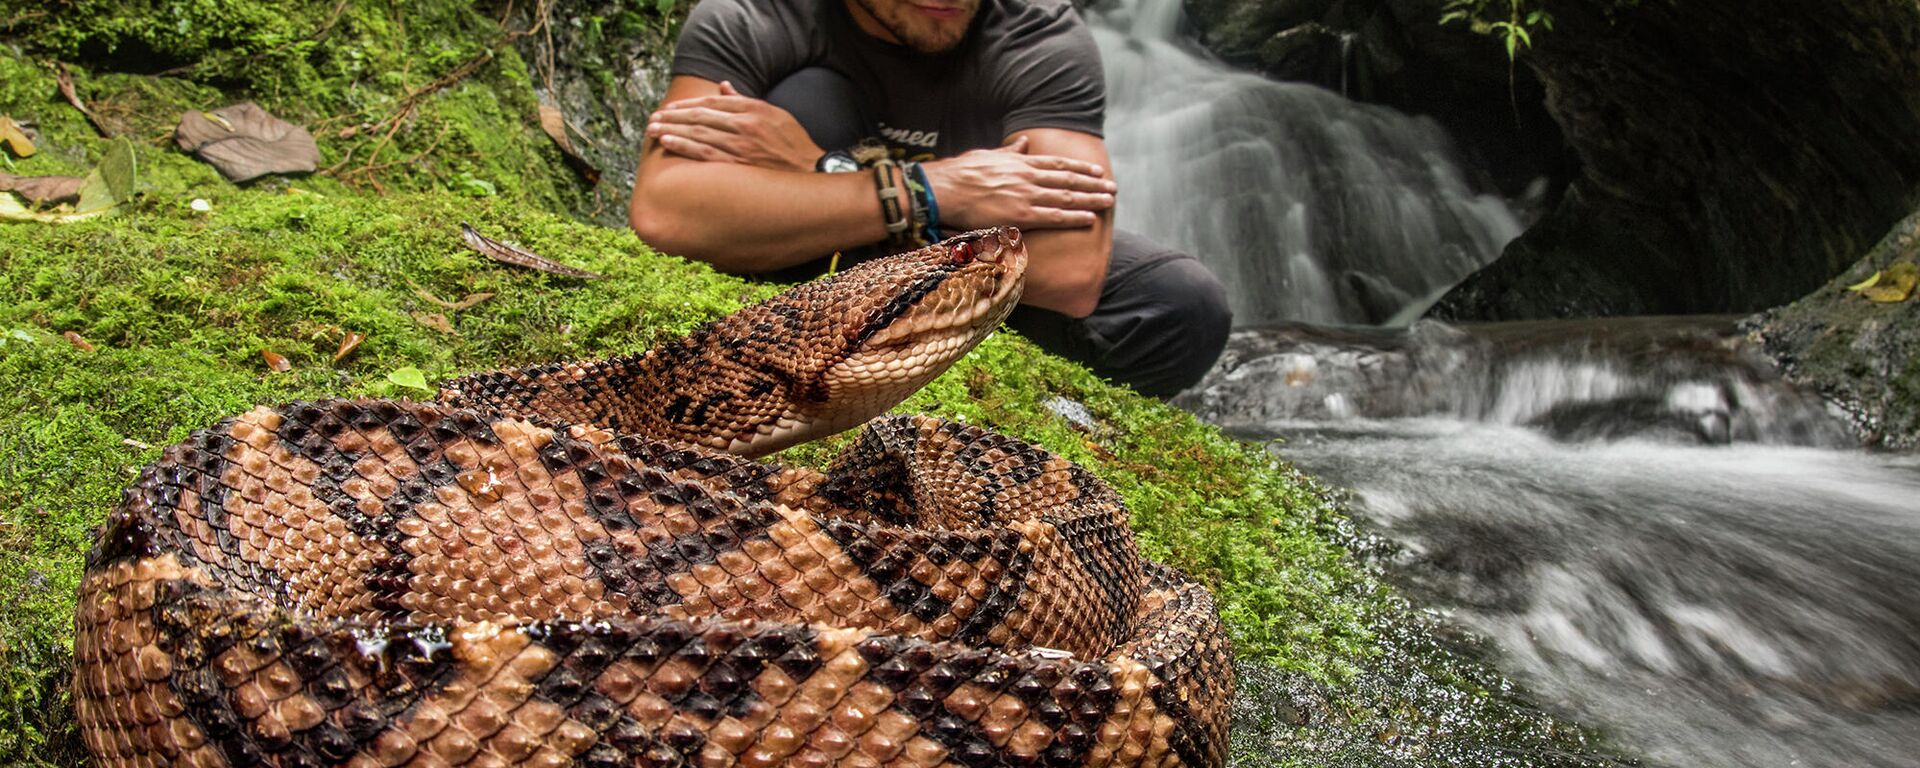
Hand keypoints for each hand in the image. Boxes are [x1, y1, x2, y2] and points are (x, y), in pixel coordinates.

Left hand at [646, 81, 822, 170]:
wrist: (812, 172)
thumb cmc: (794, 144)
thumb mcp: (776, 114)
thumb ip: (746, 100)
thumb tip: (724, 87)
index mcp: (753, 110)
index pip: (713, 103)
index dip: (688, 105)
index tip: (670, 108)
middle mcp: (744, 125)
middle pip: (700, 116)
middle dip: (673, 116)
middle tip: (653, 117)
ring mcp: (740, 145)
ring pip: (698, 133)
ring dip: (672, 129)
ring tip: (652, 129)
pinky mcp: (739, 165)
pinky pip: (705, 154)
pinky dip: (684, 146)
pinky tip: (668, 142)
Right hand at [919, 136, 1116, 229]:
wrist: (945, 189)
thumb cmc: (960, 173)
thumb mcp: (988, 155)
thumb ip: (1009, 152)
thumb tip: (1022, 143)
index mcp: (1020, 162)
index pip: (1057, 164)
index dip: (1080, 167)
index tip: (1096, 170)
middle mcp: (1028, 177)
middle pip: (1068, 180)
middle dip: (1093, 184)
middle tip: (1112, 187)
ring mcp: (1026, 196)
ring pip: (1067, 197)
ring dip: (1091, 199)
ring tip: (1109, 201)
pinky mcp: (1021, 216)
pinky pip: (1054, 217)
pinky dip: (1074, 217)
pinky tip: (1090, 218)